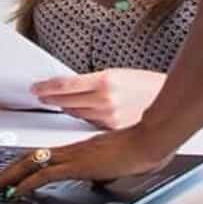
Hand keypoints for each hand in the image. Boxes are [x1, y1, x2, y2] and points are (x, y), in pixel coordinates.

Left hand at [0, 124, 173, 197]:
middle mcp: (70, 150)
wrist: (150, 139)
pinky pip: (46, 174)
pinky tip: (17, 192)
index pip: (41, 155)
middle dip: (5, 171)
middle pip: (28, 158)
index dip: (22, 165)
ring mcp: (72, 156)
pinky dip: (27, 183)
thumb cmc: (140, 148)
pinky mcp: (78, 165)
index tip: (9, 175)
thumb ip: (102, 171)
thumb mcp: (115, 165)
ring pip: (30, 163)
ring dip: (8, 176)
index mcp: (77, 149)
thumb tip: (99, 180)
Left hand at [32, 68, 164, 129]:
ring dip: (64, 106)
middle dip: (51, 97)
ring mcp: (108, 117)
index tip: (36, 88)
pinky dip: (80, 116)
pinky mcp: (111, 129)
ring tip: (56, 101)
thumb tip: (68, 86)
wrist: (165, 100)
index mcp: (105, 81)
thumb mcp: (116, 74)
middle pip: (66, 101)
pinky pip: (87, 122)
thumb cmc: (144, 84)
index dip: (46, 87)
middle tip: (41, 94)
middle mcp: (105, 100)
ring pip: (75, 113)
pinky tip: (76, 110)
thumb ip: (91, 82)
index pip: (65, 85)